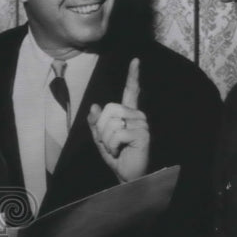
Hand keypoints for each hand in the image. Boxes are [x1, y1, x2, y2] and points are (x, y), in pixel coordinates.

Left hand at [87, 57, 149, 182]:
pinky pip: (117, 134)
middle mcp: (137, 115)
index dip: (133, 75)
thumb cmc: (116, 156)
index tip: (136, 60)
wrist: (127, 175)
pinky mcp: (142, 135)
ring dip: (106, 139)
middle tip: (108, 142)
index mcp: (128, 113)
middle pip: (109, 109)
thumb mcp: (100, 138)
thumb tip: (94, 106)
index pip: (131, 90)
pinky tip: (119, 152)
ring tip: (115, 148)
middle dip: (101, 128)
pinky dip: (112, 146)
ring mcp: (141, 124)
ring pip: (112, 123)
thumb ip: (95, 123)